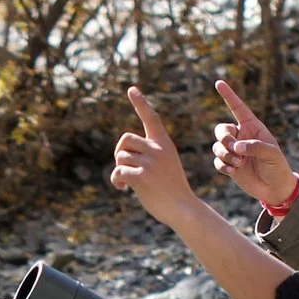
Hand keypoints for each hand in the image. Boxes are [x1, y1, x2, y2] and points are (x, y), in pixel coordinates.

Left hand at [108, 87, 199, 225]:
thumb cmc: (172, 188)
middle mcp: (157, 149)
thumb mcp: (166, 163)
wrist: (183, 208)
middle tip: (123, 166)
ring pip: (120, 157)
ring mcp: (149, 163)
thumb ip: (149, 153)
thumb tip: (122, 152)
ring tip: (124, 182)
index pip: (151, 118)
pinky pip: (118, 171)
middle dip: (119, 152)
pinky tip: (122, 189)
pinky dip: (116, 181)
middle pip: (125, 139)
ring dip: (117, 169)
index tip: (131, 89)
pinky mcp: (141, 177)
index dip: (140, 102)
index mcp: (164, 144)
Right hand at [210, 80, 298, 207]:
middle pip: (221, 129)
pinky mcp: (229, 165)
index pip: (238, 108)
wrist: (274, 188)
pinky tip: (233, 172)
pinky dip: (223, 166)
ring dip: (226, 155)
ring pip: (218, 146)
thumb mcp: (272, 154)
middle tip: (234, 148)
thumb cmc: (277, 167)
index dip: (229, 95)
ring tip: (239, 164)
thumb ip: (255, 147)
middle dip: (224, 138)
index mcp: (253, 128)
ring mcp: (234, 151)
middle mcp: (241, 137)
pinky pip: (217, 161)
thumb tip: (236, 147)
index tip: (219, 83)